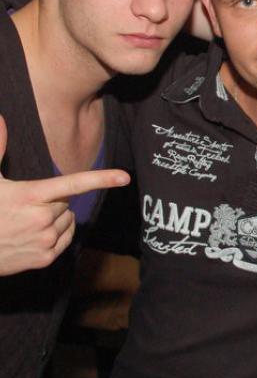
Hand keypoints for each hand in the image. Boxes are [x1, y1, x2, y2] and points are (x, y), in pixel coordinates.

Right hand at [0, 115, 129, 275]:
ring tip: (25, 223)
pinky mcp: (45, 258)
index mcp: (30, 195)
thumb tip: (1, 119)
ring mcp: (44, 240)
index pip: (73, 184)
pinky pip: (65, 239)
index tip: (124, 177)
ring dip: (54, 219)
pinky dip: (56, 236)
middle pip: (66, 202)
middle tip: (24, 208)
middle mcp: (42, 218)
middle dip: (51, 202)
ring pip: (68, 221)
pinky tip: (33, 236)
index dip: (101, 179)